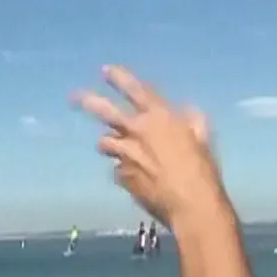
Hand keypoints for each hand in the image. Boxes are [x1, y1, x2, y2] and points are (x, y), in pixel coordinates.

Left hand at [74, 66, 223, 228]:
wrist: (191, 205)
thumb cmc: (202, 171)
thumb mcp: (203, 139)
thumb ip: (192, 121)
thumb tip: (188, 111)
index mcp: (160, 117)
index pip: (135, 89)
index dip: (119, 78)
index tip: (105, 70)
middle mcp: (138, 131)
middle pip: (106, 111)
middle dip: (89, 101)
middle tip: (74, 97)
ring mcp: (126, 154)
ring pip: (106, 143)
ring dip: (111, 145)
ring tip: (120, 151)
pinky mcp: (122, 176)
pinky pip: (117, 169)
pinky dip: (125, 171)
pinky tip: (140, 180)